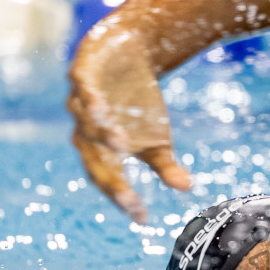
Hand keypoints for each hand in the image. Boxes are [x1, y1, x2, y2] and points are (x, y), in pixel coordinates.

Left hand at [67, 31, 191, 224]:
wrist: (128, 53)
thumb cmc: (138, 105)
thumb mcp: (156, 138)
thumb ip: (165, 166)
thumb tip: (188, 188)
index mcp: (102, 152)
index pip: (109, 180)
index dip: (123, 198)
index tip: (142, 217)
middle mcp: (86, 131)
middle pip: (94, 158)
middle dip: (109, 177)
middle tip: (126, 195)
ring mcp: (81, 102)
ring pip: (86, 122)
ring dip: (101, 133)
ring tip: (121, 143)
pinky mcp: (81, 73)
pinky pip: (81, 87)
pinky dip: (88, 96)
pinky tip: (100, 104)